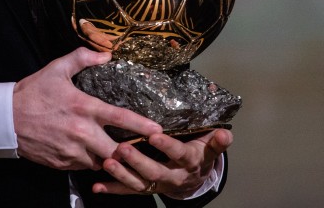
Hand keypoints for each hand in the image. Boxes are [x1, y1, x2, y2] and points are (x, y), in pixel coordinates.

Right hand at [13, 47, 162, 170]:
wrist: (6, 119)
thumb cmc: (32, 92)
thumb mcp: (56, 69)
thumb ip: (82, 58)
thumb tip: (106, 54)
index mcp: (84, 107)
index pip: (120, 119)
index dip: (142, 126)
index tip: (158, 131)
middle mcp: (81, 132)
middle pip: (116, 151)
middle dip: (129, 151)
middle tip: (138, 148)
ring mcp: (72, 151)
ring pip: (102, 162)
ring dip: (109, 157)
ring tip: (115, 152)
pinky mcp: (62, 163)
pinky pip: (84, 166)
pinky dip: (90, 161)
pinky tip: (90, 153)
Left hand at [93, 128, 232, 198]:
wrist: (196, 178)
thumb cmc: (200, 151)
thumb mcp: (211, 145)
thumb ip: (218, 140)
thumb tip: (227, 133)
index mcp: (190, 161)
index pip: (179, 154)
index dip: (167, 147)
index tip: (154, 135)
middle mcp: (173, 176)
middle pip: (155, 171)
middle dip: (138, 161)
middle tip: (122, 148)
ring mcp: (158, 184)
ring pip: (140, 183)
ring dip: (122, 175)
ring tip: (107, 163)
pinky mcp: (146, 188)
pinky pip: (129, 190)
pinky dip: (113, 189)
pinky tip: (97, 186)